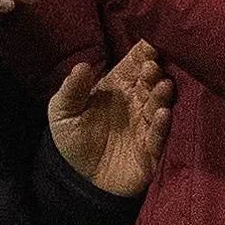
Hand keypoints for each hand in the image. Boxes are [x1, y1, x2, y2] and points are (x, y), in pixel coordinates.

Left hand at [51, 41, 173, 196]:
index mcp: (117, 87)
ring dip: (161, 94)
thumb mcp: (63, 112)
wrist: (76, 182)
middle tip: (152, 65)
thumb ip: (72, 89)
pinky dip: (161, 124)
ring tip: (162, 84)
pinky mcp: (151, 150)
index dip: (143, 52)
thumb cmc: (71, 141)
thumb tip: (82, 65)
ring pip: (158, 104)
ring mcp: (145, 125)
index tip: (149, 42)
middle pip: (150, 81)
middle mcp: (136, 102)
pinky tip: (161, 113)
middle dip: (154, 71)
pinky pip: (159, 135)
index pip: (134, 64)